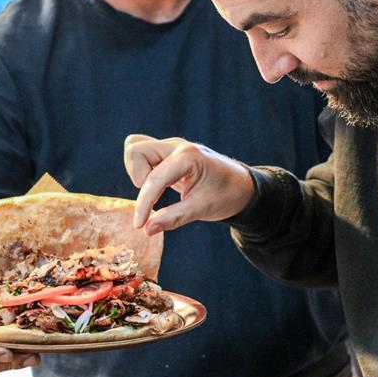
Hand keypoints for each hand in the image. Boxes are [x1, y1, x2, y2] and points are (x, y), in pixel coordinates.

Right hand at [124, 133, 255, 234]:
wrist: (241, 186)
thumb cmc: (226, 195)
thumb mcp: (203, 209)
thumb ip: (174, 218)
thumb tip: (146, 230)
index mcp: (189, 157)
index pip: (154, 178)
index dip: (143, 204)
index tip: (139, 225)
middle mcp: (176, 146)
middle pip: (136, 150)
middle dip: (137, 176)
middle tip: (154, 196)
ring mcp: (171, 147)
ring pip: (136, 147)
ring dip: (137, 171)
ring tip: (155, 191)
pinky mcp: (167, 153)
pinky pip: (143, 154)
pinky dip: (142, 170)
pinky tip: (157, 188)